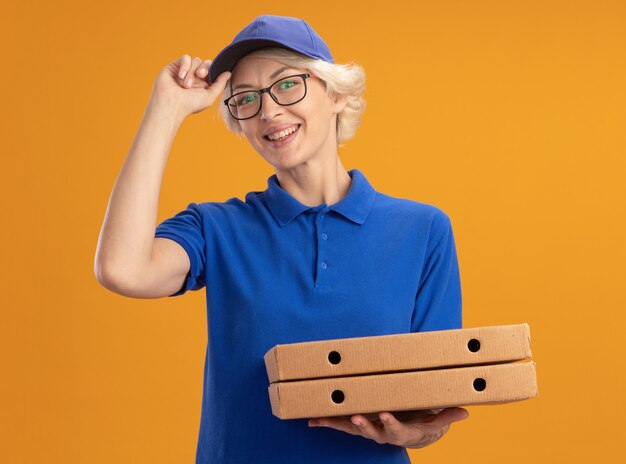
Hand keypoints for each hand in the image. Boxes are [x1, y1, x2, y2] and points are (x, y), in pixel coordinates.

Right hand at [149, 54, 230, 118]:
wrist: (171, 104)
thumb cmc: (190, 104)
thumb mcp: (210, 96)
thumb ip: (220, 84)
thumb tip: (228, 73)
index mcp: (203, 84)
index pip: (212, 71)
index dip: (213, 71)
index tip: (210, 77)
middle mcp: (194, 77)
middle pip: (205, 63)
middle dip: (204, 69)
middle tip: (200, 76)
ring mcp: (184, 71)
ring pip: (195, 61)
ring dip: (192, 72)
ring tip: (186, 85)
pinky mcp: (174, 67)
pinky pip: (185, 58)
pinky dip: (185, 66)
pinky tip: (180, 77)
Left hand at [308, 407, 468, 447]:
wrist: (406, 433)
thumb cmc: (419, 422)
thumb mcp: (433, 421)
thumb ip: (446, 416)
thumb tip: (465, 413)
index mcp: (400, 431)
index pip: (396, 429)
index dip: (390, 423)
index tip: (386, 415)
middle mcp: (381, 433)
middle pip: (371, 431)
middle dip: (362, 425)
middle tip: (355, 417)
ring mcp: (368, 429)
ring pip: (352, 428)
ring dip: (338, 423)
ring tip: (324, 419)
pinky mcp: (356, 425)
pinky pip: (339, 424)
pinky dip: (326, 422)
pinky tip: (312, 420)